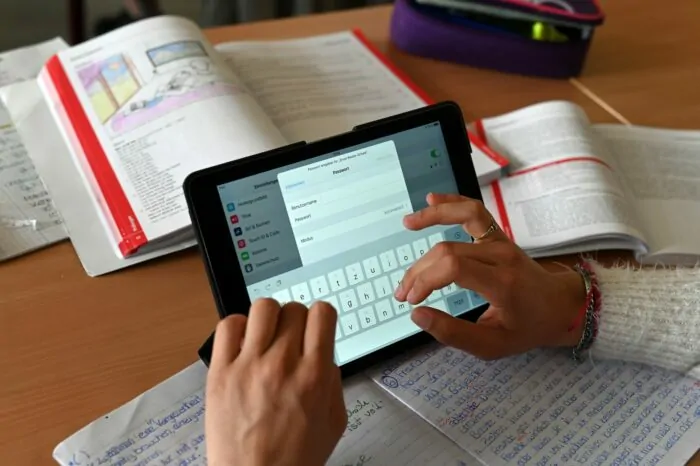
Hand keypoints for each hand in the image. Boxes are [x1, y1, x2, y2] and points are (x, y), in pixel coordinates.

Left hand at [205, 299, 346, 465]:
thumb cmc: (293, 459)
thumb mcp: (334, 422)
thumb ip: (334, 382)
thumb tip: (324, 353)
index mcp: (315, 375)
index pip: (322, 313)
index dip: (321, 317)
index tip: (315, 326)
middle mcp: (284, 364)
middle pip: (294, 308)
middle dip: (296, 320)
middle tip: (290, 338)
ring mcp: (250, 365)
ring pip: (263, 308)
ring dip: (269, 318)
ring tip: (266, 336)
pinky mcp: (221, 372)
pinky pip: (228, 326)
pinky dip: (237, 327)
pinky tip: (243, 343)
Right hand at [395, 193, 586, 359]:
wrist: (559, 307)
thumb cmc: (527, 327)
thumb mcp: (492, 345)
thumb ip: (453, 333)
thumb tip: (417, 315)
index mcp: (502, 283)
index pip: (453, 267)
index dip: (425, 280)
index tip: (412, 299)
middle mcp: (502, 256)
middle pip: (448, 249)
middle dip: (419, 270)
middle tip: (404, 292)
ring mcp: (501, 241)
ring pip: (462, 217)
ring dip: (432, 217)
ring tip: (407, 224)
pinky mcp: (498, 235)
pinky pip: (474, 210)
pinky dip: (452, 202)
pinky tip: (431, 199)